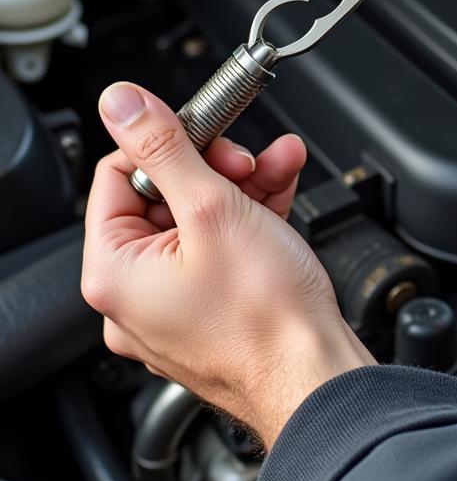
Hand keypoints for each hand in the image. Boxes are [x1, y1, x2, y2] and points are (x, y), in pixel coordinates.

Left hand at [82, 82, 374, 448]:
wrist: (317, 377)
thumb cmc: (268, 319)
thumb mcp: (214, 209)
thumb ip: (164, 148)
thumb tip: (120, 103)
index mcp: (116, 273)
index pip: (119, 177)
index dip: (165, 144)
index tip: (204, 128)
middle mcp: (138, 296)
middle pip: (166, 198)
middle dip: (217, 166)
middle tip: (247, 157)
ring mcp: (179, 307)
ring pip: (204, 222)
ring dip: (245, 185)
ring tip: (281, 163)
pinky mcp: (218, 313)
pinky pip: (226, 250)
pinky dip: (254, 218)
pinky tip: (284, 187)